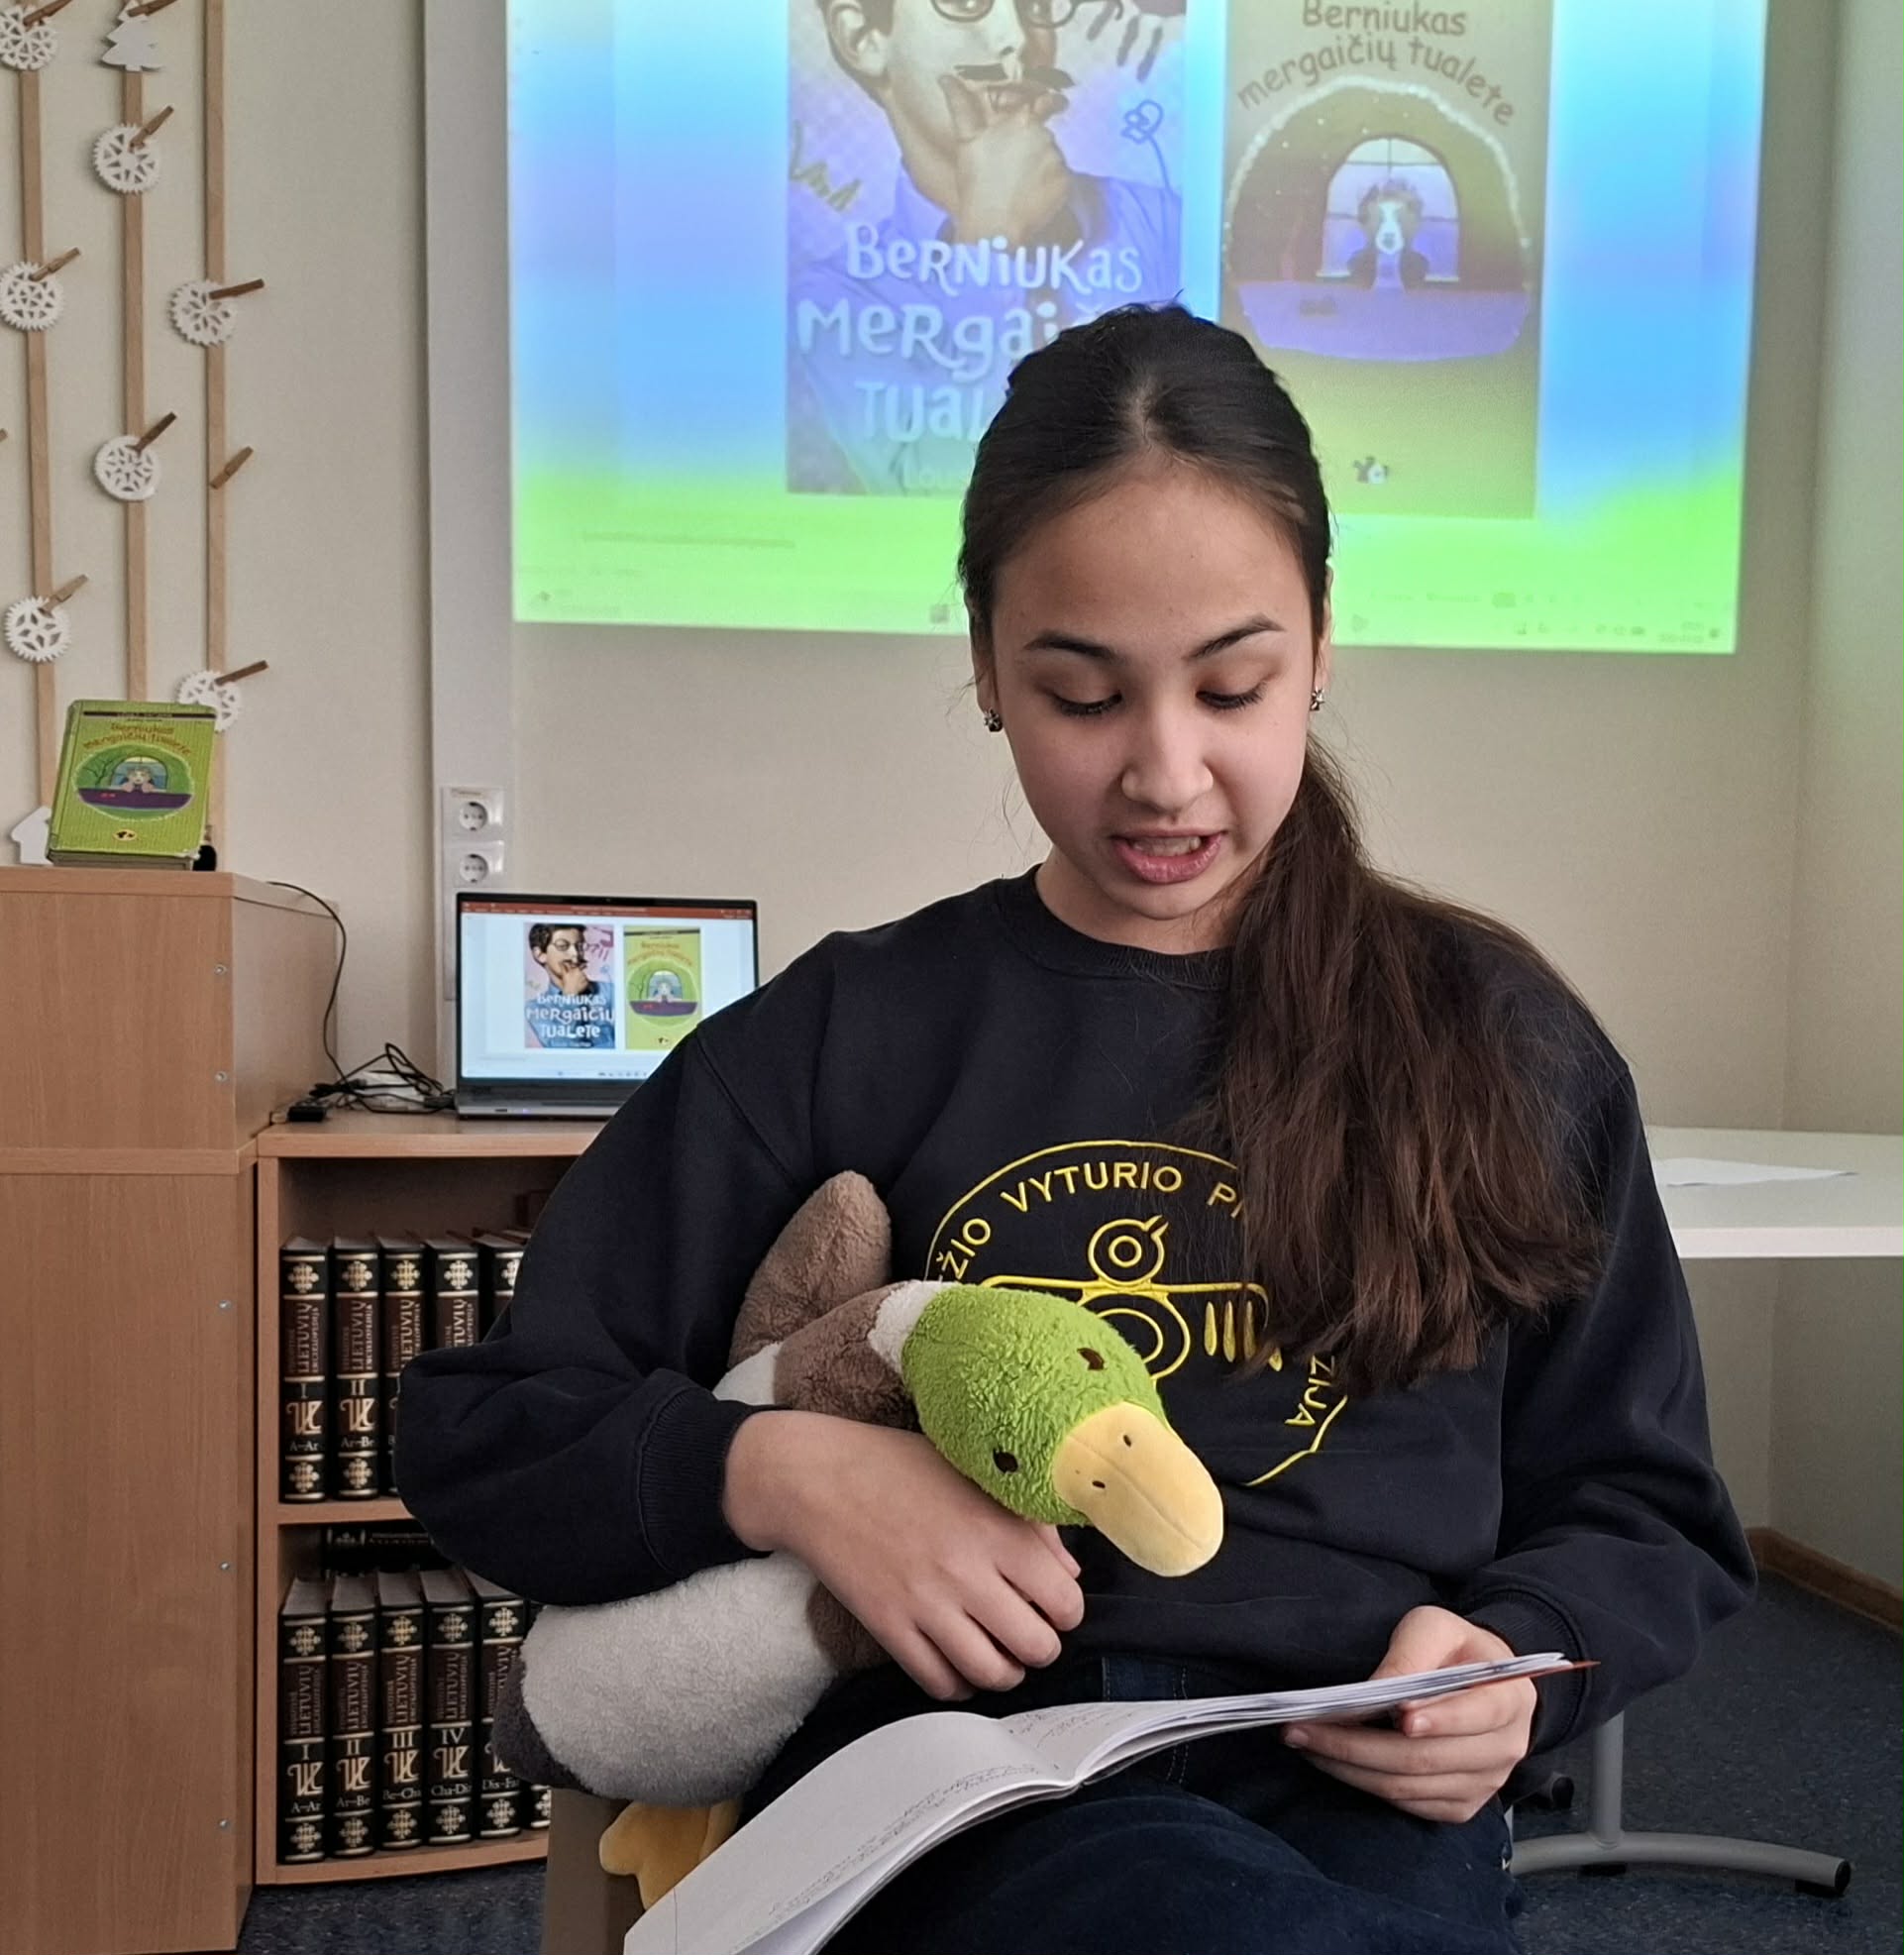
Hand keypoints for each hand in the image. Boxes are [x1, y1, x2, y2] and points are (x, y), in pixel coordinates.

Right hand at [723, 1411, 1084, 1701]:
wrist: (817, 1478)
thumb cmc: (898, 1466)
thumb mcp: (971, 1473)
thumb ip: (1028, 1521)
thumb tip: (1068, 1572)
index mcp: (995, 1528)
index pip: (1065, 1600)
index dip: (1066, 1610)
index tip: (1053, 1604)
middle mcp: (966, 1572)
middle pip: (1036, 1646)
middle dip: (1040, 1646)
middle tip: (1029, 1632)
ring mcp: (925, 1605)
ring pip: (991, 1673)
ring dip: (1004, 1672)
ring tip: (998, 1654)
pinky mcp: (888, 1628)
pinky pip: (938, 1682)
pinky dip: (957, 1683)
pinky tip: (957, 1663)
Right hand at [937, 73, 1071, 245]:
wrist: (992, 227)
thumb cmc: (976, 185)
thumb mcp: (967, 142)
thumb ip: (960, 106)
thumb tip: (944, 77)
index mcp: (1021, 120)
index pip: (1038, 107)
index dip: (1035, 114)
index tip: (1031, 128)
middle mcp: (1043, 134)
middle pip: (1044, 135)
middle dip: (1032, 150)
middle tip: (1014, 173)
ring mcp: (1056, 158)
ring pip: (1053, 157)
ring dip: (1041, 168)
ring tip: (1020, 187)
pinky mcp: (1065, 181)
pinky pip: (1062, 179)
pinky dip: (1051, 187)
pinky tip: (1032, 197)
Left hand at [1280, 1606, 1535, 1821]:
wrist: (1481, 1684)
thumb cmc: (1456, 1649)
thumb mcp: (1437, 1627)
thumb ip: (1412, 1653)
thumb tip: (1381, 1689)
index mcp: (1509, 1700)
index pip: (1477, 1715)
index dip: (1438, 1719)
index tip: (1396, 1715)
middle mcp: (1504, 1750)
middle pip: (1426, 1758)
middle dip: (1358, 1745)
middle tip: (1303, 1727)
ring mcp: (1484, 1785)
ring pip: (1409, 1787)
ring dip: (1350, 1768)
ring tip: (1304, 1741)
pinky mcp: (1460, 1806)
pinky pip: (1408, 1805)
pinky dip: (1365, 1785)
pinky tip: (1333, 1761)